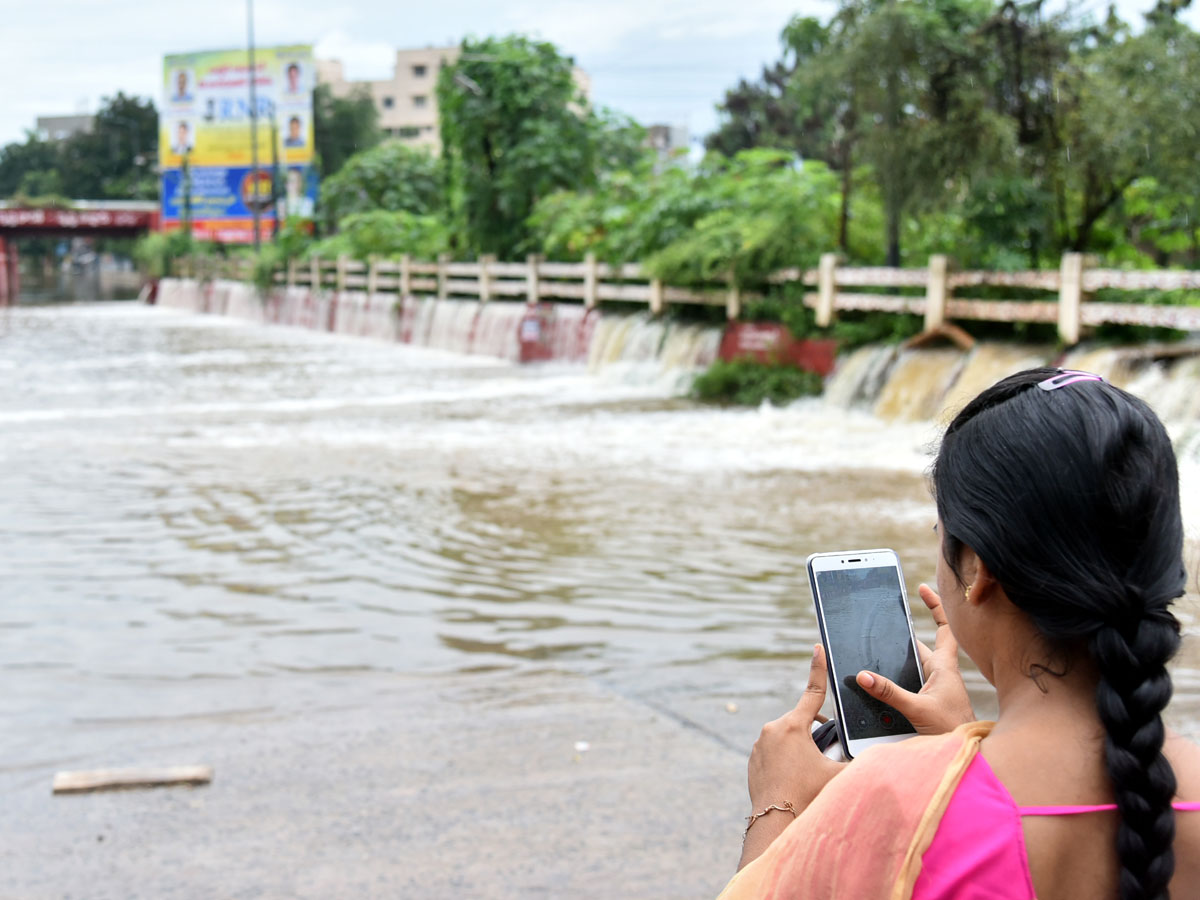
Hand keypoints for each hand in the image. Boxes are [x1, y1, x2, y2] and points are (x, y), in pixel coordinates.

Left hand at [740, 645, 845, 867]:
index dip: (818, 669)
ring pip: (788, 737)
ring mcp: (760, 744)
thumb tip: (881, 754)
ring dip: (802, 747)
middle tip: (827, 755)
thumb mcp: (839, 777)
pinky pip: (775, 751)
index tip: (818, 647)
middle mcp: (772, 729)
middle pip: (802, 722)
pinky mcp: (754, 759)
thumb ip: (858, 760)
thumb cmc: (808, 799)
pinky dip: (788, 759)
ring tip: (811, 773)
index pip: (812, 692)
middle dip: (817, 733)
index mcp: (793, 727)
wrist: (773, 824)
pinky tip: (796, 779)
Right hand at [855, 584, 974, 734]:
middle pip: (921, 646)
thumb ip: (888, 692)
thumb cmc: (953, 731)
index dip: (935, 606)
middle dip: (903, 635)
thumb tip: (863, 675)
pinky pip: (910, 683)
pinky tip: (881, 685)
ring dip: (897, 661)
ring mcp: (935, 688)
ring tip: (876, 654)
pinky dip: (896, 679)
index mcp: (944, 667)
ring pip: (913, 666)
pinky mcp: (929, 702)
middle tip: (885, 622)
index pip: (944, 628)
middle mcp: (941, 674)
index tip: (923, 588)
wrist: (965, 755)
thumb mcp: (917, 709)